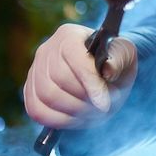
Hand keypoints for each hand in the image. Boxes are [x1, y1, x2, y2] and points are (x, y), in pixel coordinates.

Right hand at [23, 23, 137, 128]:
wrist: (103, 72)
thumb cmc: (114, 61)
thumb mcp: (125, 55)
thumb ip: (119, 59)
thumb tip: (108, 70)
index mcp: (70, 35)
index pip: (76, 60)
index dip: (91, 84)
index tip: (105, 103)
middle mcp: (47, 49)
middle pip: (59, 80)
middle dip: (84, 100)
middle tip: (103, 107)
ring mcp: (35, 70)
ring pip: (46, 97)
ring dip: (73, 112)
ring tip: (92, 112)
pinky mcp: (30, 90)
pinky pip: (36, 110)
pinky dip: (58, 120)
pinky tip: (75, 118)